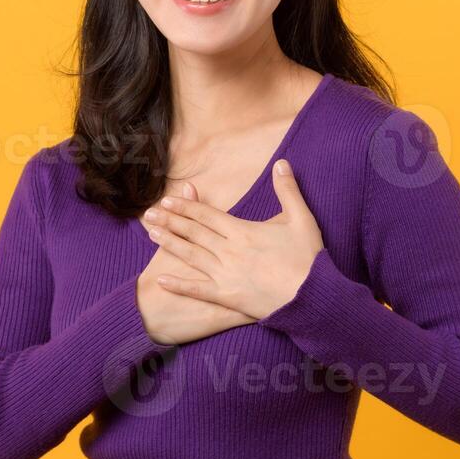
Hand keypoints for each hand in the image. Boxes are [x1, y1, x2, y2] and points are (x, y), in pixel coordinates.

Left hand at [141, 158, 323, 320]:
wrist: (312, 296)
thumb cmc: (308, 258)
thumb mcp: (301, 218)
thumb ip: (288, 190)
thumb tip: (282, 162)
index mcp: (242, 230)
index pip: (206, 215)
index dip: (185, 206)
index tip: (167, 200)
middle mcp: (228, 250)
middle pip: (193, 232)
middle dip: (169, 221)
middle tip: (148, 214)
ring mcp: (225, 274)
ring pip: (190, 256)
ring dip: (169, 244)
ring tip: (150, 235)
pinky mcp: (227, 296)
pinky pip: (197, 290)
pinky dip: (179, 285)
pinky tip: (160, 280)